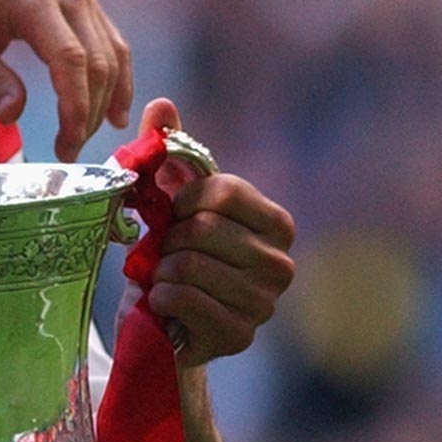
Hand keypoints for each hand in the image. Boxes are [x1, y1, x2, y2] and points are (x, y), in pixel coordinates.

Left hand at [0, 0, 131, 159]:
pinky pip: (108, 41)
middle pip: (97, 60)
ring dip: (107, 99)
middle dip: (89, 112)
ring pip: (110, 53)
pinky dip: (114, 76)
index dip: (74, 109)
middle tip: (68, 153)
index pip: (70, 60)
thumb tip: (12, 116)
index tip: (66, 147)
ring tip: (86, 138)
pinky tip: (114, 110)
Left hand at [139, 98, 295, 365]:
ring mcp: (264, 304)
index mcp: (276, 223)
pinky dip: (160, 297)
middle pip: (203, 229)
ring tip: (165, 277)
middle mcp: (282, 264)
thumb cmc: (174, 252)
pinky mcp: (238, 336)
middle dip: (168, 240)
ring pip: (188, 264)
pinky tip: (165, 304)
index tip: (172, 214)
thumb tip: (160, 105)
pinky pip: (182, 299)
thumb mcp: (170, 200)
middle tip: (165, 253)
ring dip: (160, 270)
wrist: (164, 318)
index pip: (224, 191)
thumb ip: (168, 151)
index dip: (182, 199)